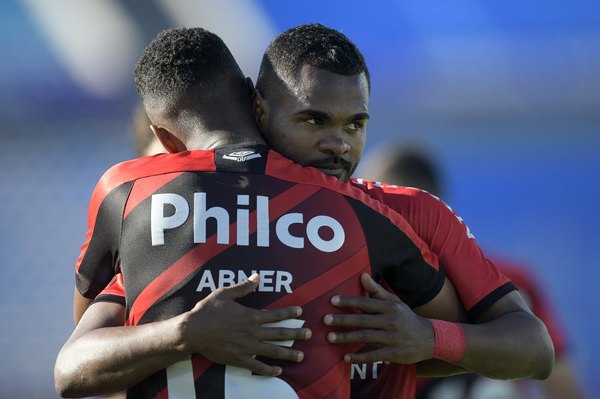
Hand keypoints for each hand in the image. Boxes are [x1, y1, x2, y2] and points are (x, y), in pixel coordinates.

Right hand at [178, 273, 311, 375]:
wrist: (193, 331)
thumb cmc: (208, 310)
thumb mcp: (225, 293)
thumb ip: (243, 287)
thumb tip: (257, 276)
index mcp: (251, 316)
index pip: (276, 314)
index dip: (290, 313)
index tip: (301, 312)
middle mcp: (253, 332)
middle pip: (279, 333)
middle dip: (296, 334)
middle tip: (309, 334)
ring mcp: (247, 347)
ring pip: (273, 351)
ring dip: (288, 353)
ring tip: (301, 356)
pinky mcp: (239, 359)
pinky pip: (258, 366)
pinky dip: (269, 370)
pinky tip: (279, 371)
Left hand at [324, 273, 432, 363]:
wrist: (429, 338)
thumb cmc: (406, 318)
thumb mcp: (394, 302)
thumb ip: (377, 290)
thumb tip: (362, 275)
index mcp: (389, 307)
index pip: (366, 303)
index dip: (349, 302)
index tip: (332, 301)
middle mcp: (390, 321)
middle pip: (363, 320)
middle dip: (343, 320)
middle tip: (325, 320)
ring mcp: (392, 338)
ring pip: (365, 337)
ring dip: (346, 338)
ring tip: (330, 338)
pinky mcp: (394, 353)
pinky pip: (373, 356)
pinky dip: (359, 357)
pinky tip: (346, 358)